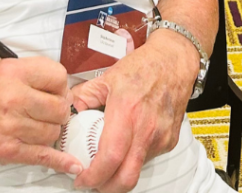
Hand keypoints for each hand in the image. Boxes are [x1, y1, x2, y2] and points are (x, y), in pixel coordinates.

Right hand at [0, 57, 80, 173]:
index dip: (61, 85)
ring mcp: (10, 126)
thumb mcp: (2, 67)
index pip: (58, 77)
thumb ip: (32, 73)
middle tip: (50, 110)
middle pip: (59, 107)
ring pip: (52, 132)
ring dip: (50, 131)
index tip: (57, 91)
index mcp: (13, 73)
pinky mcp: (6, 150)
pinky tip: (72, 164)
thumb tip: (60, 87)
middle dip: (59, 110)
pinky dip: (59, 161)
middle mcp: (13, 98)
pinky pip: (42, 156)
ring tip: (37, 125)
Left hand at [70, 30, 197, 191]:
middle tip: (93, 182)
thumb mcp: (107, 77)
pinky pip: (148, 159)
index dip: (93, 176)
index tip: (82, 179)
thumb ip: (83, 95)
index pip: (109, 158)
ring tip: (109, 160)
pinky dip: (134, 159)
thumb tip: (67, 110)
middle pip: (126, 178)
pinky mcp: (170, 140)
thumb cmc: (144, 66)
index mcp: (127, 111)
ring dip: (120, 173)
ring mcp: (160, 136)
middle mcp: (146, 128)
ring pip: (137, 171)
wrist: (174, 60)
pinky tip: (128, 145)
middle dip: (106, 188)